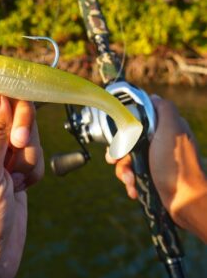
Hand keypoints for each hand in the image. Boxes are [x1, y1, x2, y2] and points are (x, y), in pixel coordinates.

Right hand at [106, 95, 206, 241]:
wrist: (185, 201)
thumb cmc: (177, 165)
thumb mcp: (172, 130)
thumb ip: (164, 109)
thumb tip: (152, 97)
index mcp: (164, 128)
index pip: (137, 120)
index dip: (123, 126)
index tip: (116, 136)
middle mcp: (159, 142)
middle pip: (128, 140)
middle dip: (119, 152)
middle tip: (113, 160)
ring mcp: (155, 159)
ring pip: (127, 159)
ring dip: (124, 170)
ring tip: (130, 180)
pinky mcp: (151, 175)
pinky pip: (133, 173)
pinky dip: (130, 181)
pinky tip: (133, 188)